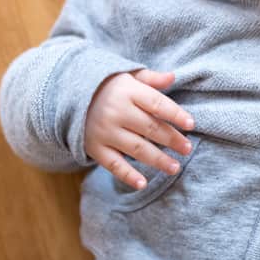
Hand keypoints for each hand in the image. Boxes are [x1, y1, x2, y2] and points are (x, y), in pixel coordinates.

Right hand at [85, 69, 194, 188]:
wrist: (68, 95)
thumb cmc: (108, 86)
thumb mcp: (128, 76)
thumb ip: (151, 79)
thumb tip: (173, 77)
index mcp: (128, 91)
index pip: (157, 103)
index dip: (175, 114)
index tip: (191, 124)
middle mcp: (117, 112)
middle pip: (150, 127)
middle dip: (172, 139)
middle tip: (187, 149)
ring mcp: (105, 131)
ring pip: (136, 148)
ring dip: (157, 160)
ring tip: (175, 167)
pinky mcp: (95, 148)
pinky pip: (113, 164)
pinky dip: (127, 175)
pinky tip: (143, 183)